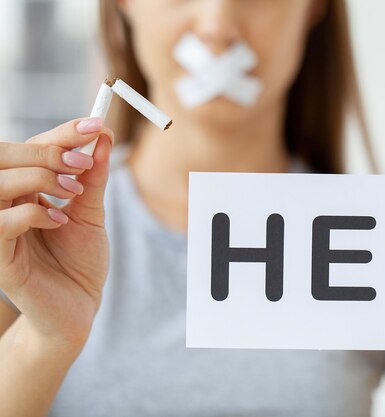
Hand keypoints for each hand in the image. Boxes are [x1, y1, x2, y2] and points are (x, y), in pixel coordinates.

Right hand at [0, 117, 113, 347]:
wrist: (80, 308)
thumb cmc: (80, 262)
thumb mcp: (90, 213)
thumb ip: (93, 178)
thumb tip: (103, 137)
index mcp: (22, 192)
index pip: (30, 149)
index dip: (61, 134)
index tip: (95, 125)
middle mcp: (3, 206)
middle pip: (3, 158)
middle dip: (46, 150)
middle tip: (84, 159)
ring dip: (38, 178)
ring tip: (74, 190)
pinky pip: (0, 225)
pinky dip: (31, 214)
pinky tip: (59, 221)